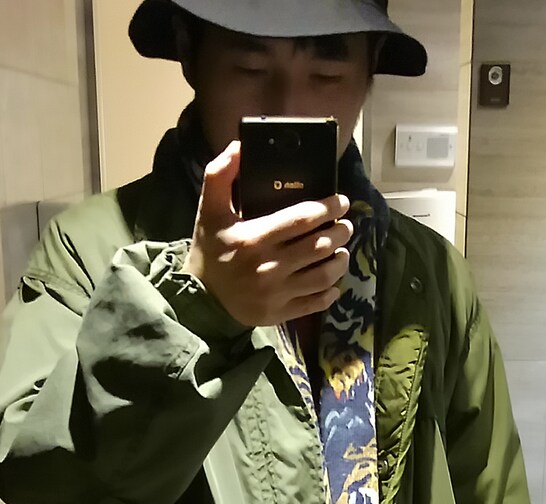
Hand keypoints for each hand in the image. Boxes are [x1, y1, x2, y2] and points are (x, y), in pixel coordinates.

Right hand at [183, 141, 353, 328]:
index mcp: (254, 239)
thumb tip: (240, 147)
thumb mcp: (208, 210)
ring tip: (341, 250)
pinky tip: (333, 282)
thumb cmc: (209, 249)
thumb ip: (220, 175)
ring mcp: (276, 294)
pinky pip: (314, 304)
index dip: (328, 208)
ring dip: (339, 261)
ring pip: (323, 276)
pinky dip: (330, 292)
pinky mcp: (278, 314)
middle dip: (340, 232)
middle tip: (345, 225)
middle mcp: (268, 267)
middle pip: (319, 246)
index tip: (341, 202)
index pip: (302, 219)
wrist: (199, 297)